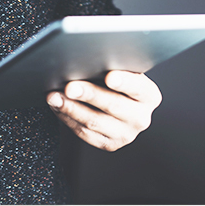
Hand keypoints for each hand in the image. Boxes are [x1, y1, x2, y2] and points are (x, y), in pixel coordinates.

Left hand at [47, 71, 161, 150]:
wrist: (114, 102)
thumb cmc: (115, 81)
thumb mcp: (121, 71)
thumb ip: (113, 66)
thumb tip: (89, 61)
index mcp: (149, 96)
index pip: (138, 87)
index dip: (124, 81)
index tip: (109, 76)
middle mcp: (141, 118)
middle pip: (113, 105)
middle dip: (89, 94)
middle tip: (70, 87)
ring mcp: (126, 134)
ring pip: (94, 122)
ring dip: (71, 108)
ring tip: (55, 97)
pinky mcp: (109, 144)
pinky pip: (85, 133)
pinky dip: (68, 118)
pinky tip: (58, 107)